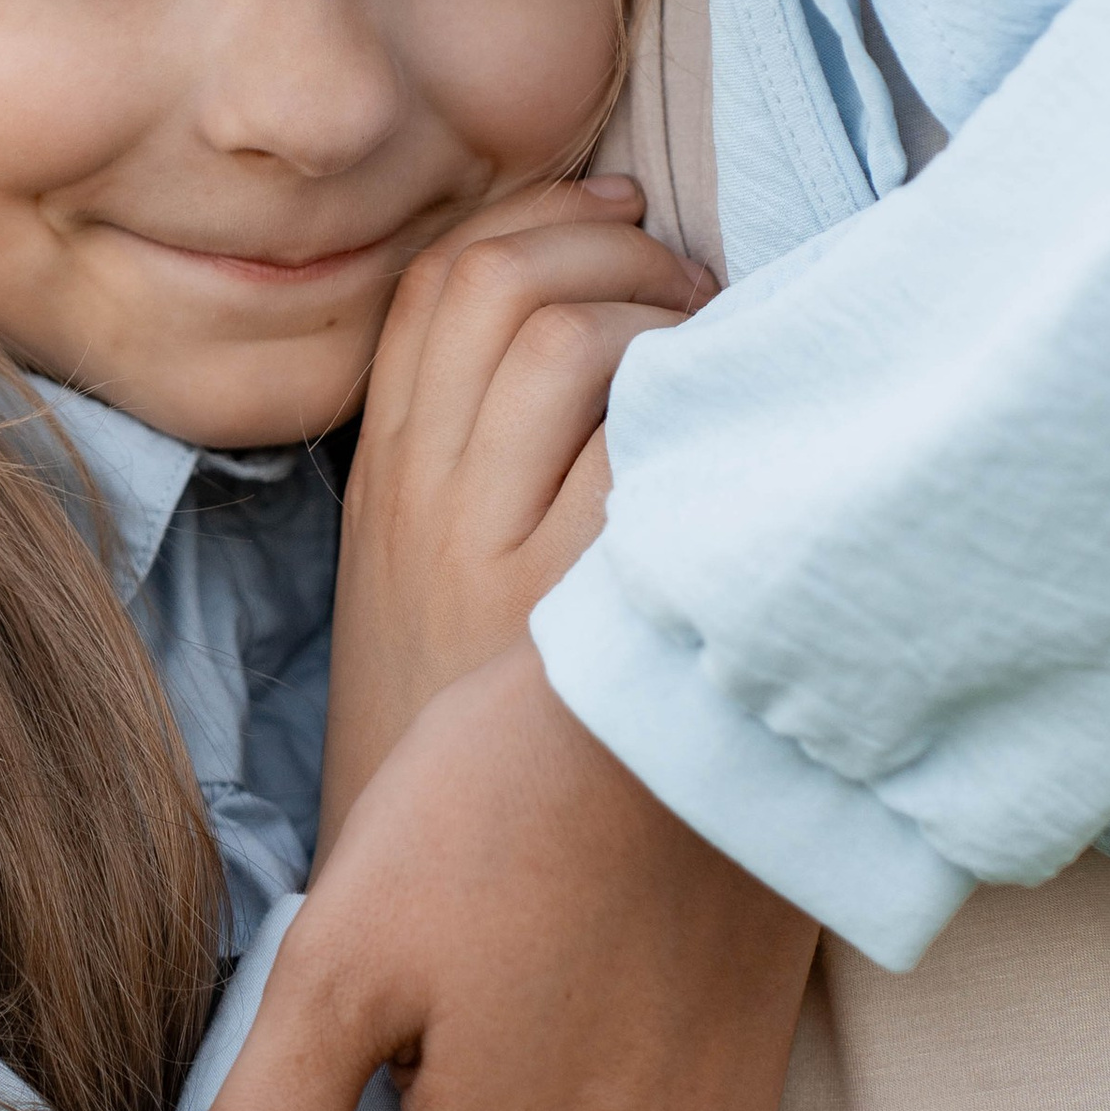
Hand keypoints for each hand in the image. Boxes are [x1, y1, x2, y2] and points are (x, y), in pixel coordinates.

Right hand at [320, 174, 711, 841]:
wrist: (412, 898)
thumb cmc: (454, 733)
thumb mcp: (416, 580)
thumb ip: (473, 459)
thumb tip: (590, 324)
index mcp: (377, 480)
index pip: (434, 283)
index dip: (535, 218)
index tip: (615, 212)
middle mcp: (416, 501)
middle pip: (497, 285)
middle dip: (615, 248)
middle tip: (690, 288)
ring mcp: (485, 555)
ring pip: (562, 339)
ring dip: (662, 313)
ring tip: (715, 353)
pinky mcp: (560, 617)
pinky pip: (631, 446)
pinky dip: (693, 407)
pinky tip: (731, 440)